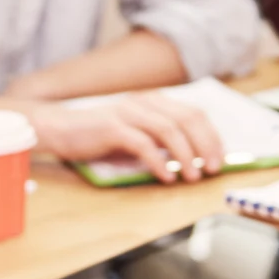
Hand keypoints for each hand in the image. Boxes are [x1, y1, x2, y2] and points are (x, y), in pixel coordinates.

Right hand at [29, 92, 224, 182]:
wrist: (58, 128)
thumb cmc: (97, 135)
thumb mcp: (134, 134)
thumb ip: (158, 140)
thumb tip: (190, 158)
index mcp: (153, 101)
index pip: (194, 113)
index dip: (212, 136)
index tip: (220, 158)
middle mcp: (143, 102)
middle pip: (187, 119)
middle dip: (205, 145)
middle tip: (212, 168)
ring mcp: (128, 113)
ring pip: (169, 130)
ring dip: (186, 155)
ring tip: (192, 176)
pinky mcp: (113, 127)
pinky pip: (143, 144)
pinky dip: (159, 161)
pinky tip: (166, 176)